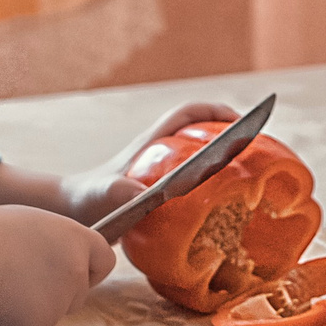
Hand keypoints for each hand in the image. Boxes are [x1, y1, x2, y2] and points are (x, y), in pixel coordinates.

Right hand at [0, 207, 117, 325]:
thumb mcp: (26, 225)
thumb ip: (48, 244)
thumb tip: (43, 264)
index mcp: (76, 238)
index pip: (105, 259)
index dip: (89, 270)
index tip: (72, 272)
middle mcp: (75, 269)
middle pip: (76, 295)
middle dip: (52, 297)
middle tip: (15, 284)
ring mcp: (60, 300)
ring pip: (47, 317)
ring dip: (23, 311)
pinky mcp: (39, 325)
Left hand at [56, 100, 239, 226]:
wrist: (70, 213)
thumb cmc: (85, 201)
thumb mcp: (102, 195)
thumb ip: (119, 191)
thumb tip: (144, 195)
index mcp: (151, 144)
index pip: (187, 113)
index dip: (216, 112)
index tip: (242, 122)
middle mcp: (157, 152)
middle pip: (199, 130)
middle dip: (229, 133)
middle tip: (255, 151)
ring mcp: (158, 170)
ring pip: (196, 155)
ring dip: (222, 160)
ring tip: (247, 177)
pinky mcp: (158, 190)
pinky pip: (191, 181)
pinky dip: (210, 187)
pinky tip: (218, 210)